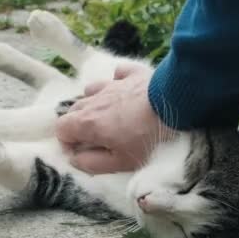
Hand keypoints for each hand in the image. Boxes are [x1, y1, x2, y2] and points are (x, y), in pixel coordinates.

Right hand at [56, 63, 172, 173]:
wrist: (177, 105)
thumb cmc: (148, 139)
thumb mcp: (120, 162)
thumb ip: (93, 163)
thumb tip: (75, 159)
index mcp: (87, 122)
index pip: (61, 129)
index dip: (67, 142)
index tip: (82, 152)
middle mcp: (95, 99)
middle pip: (73, 110)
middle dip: (78, 125)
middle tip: (97, 139)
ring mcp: (113, 84)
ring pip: (91, 90)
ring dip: (94, 102)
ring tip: (110, 116)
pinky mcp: (132, 74)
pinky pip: (117, 74)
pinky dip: (117, 82)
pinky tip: (126, 91)